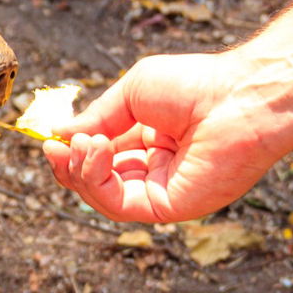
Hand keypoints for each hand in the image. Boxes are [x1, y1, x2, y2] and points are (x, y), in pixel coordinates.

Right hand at [41, 52, 292, 223]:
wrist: (241, 96)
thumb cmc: (198, 85)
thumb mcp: (132, 92)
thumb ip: (96, 117)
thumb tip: (60, 133)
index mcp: (149, 142)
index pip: (100, 157)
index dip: (73, 152)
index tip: (51, 139)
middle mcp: (154, 170)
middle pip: (95, 182)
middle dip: (70, 165)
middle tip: (55, 146)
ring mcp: (160, 191)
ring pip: (100, 196)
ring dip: (81, 170)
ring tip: (86, 143)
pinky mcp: (168, 207)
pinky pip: (116, 204)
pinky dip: (97, 180)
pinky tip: (98, 150)